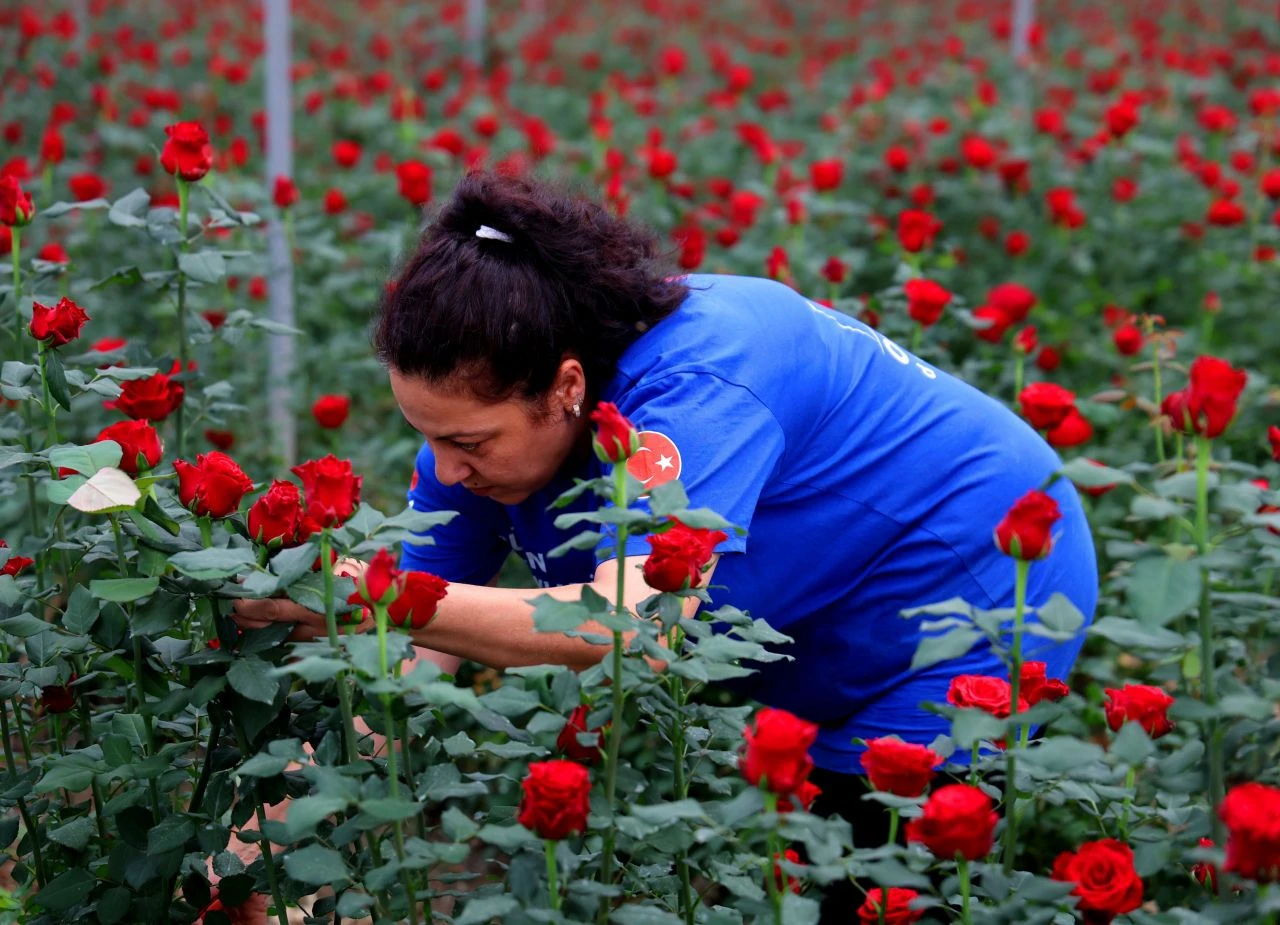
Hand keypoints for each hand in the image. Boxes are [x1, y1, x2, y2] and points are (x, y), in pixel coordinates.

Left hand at [231, 557, 373, 639]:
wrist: (393, 615)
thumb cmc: (368, 584)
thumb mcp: (344, 567)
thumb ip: (314, 566)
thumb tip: (282, 559)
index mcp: (315, 605)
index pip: (272, 607)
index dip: (249, 601)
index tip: (235, 589)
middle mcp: (310, 626)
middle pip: (266, 625)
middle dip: (242, 617)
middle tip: (228, 603)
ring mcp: (312, 639)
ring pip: (273, 635)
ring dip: (252, 627)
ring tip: (237, 615)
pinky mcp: (316, 646)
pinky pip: (286, 641)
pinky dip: (271, 634)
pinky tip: (260, 628)